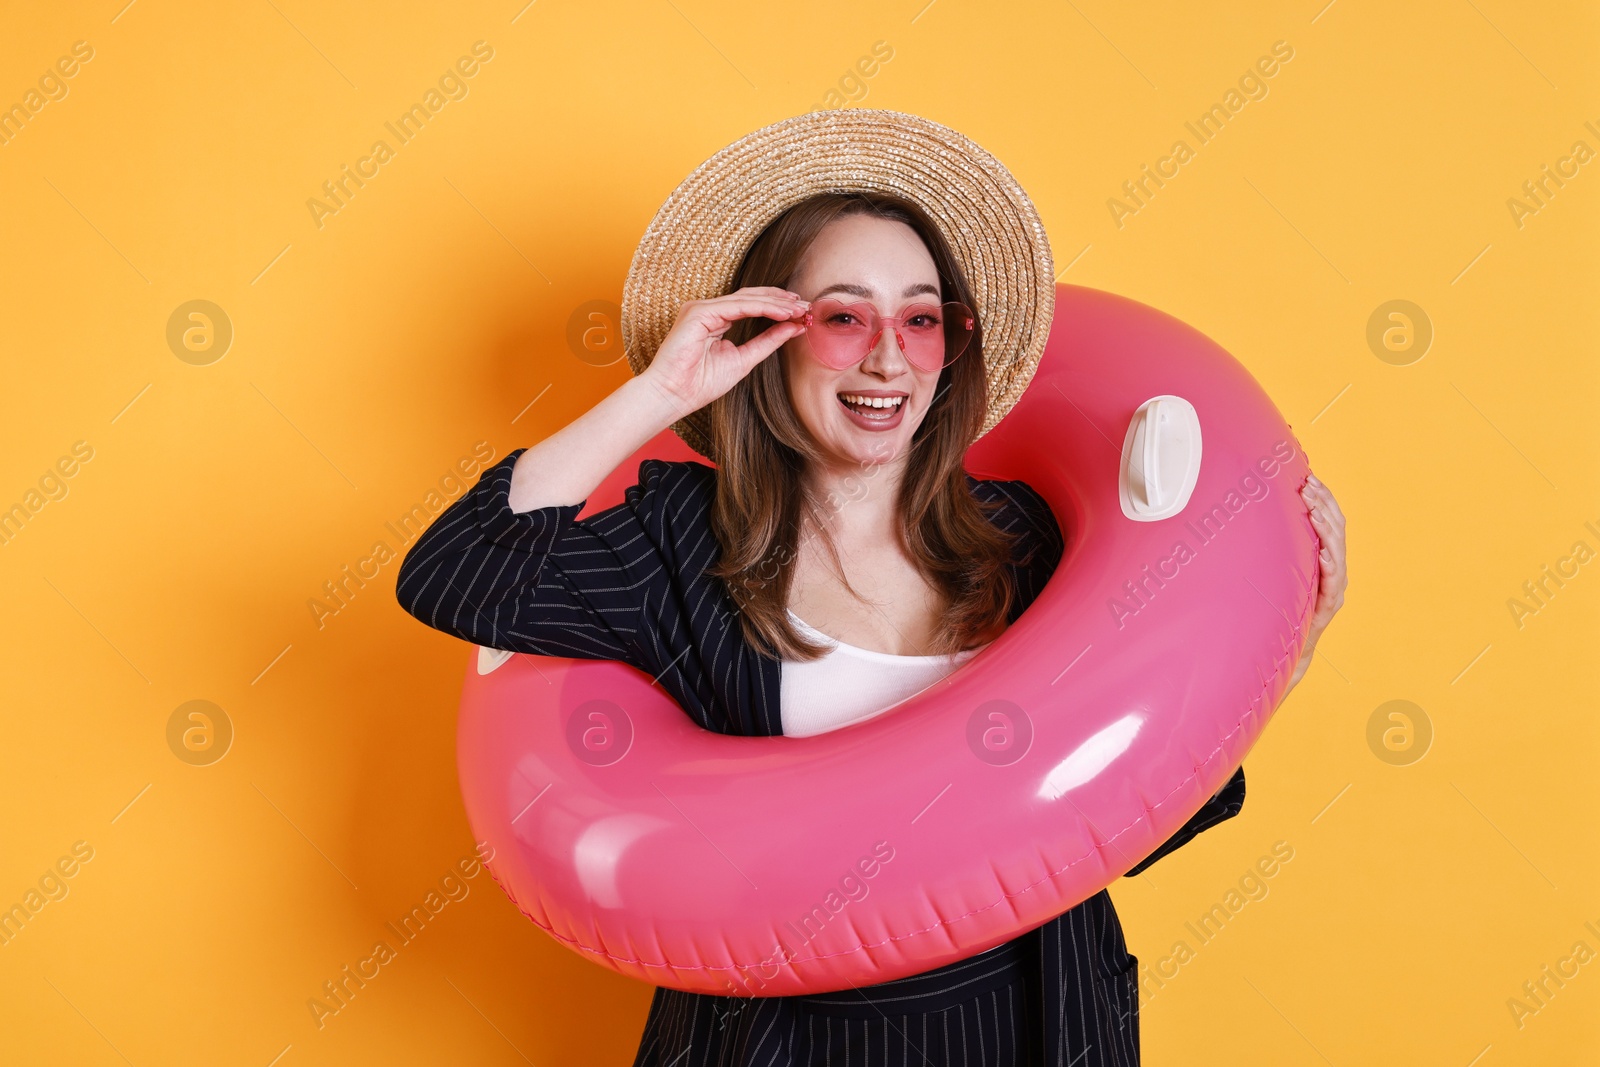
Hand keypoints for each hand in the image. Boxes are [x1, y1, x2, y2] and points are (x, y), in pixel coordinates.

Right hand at [639, 286, 809, 416]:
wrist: (673, 396)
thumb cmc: (700, 384)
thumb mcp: (743, 360)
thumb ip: (766, 342)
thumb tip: (792, 328)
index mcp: (716, 319)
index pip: (752, 306)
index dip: (778, 307)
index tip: (802, 313)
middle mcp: (708, 309)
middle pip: (751, 297)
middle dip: (781, 300)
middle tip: (807, 306)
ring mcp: (701, 308)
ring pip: (747, 299)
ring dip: (776, 303)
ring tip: (799, 309)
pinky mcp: (699, 312)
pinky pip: (737, 306)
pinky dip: (762, 308)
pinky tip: (782, 313)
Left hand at [1290, 472, 1346, 686]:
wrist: (1286, 644)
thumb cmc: (1279, 603)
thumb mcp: (1277, 567)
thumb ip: (1275, 545)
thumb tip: (1250, 514)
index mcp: (1324, 555)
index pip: (1329, 519)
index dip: (1323, 498)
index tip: (1309, 477)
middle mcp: (1334, 567)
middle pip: (1337, 528)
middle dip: (1324, 503)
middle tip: (1308, 485)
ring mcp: (1335, 586)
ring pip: (1339, 550)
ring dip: (1327, 527)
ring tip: (1314, 509)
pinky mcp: (1329, 604)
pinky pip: (1334, 581)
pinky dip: (1331, 564)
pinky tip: (1323, 552)